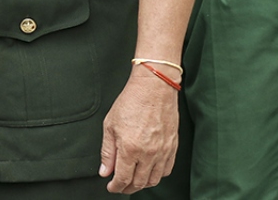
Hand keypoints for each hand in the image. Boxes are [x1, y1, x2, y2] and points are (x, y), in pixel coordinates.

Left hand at [99, 66, 179, 192]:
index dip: (115, 187)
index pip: (122, 178)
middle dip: (127, 188)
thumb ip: (107, 151)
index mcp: (130, 149)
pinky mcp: (173, 147)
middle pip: (138, 183)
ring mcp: (163, 151)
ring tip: (133, 181)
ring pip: (154, 180)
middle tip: (120, 187)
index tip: (111, 187)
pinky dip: (157, 175)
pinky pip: (166, 170)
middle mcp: (148, 153)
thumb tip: (104, 171)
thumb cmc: (131, 102)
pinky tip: (149, 172)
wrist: (154, 88)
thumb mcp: (110, 125)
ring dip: (142, 184)